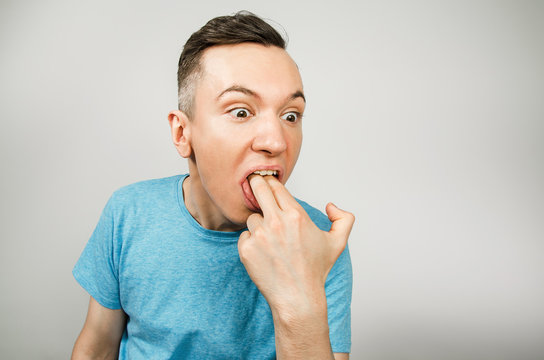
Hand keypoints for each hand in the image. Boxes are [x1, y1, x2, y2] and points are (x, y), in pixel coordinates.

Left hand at [237, 175, 354, 315]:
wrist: (297, 297)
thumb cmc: (315, 270)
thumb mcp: (338, 243)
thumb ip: (343, 219)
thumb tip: (330, 206)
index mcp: (296, 215)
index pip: (276, 186)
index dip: (270, 181)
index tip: (267, 181)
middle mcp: (276, 222)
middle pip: (258, 188)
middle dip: (255, 183)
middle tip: (253, 183)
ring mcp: (259, 235)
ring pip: (252, 217)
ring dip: (258, 223)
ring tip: (271, 240)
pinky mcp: (246, 249)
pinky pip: (244, 235)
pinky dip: (251, 241)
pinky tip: (264, 252)